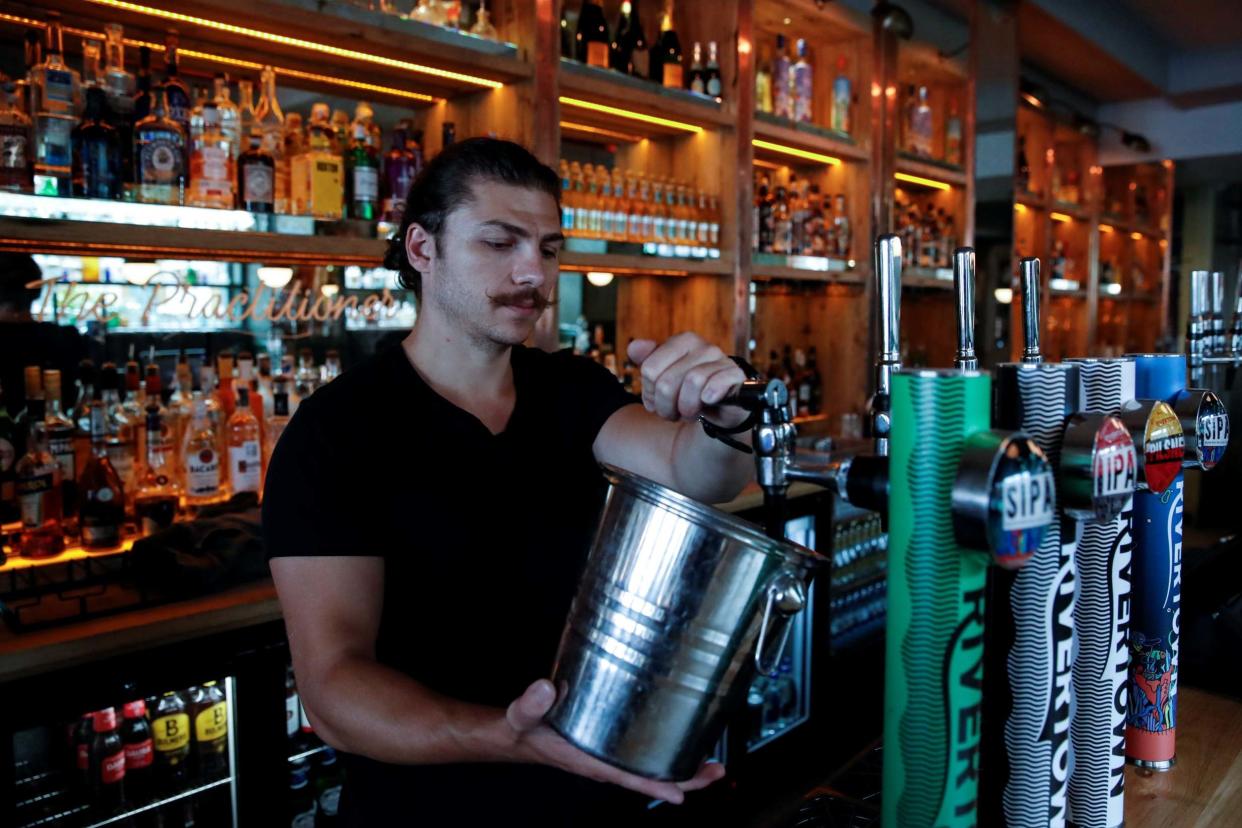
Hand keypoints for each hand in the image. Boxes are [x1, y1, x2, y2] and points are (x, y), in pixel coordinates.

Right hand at [504, 679, 725, 804]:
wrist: (517, 735)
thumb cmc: (523, 730)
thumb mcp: (522, 716)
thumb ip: (531, 704)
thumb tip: (545, 688)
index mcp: (589, 760)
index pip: (628, 777)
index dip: (656, 785)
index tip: (681, 793)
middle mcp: (604, 763)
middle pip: (651, 778)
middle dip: (686, 778)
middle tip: (715, 770)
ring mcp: (610, 757)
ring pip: (652, 769)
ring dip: (682, 768)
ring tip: (712, 761)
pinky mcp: (611, 747)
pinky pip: (644, 757)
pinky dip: (666, 754)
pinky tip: (682, 744)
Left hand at [628, 333, 747, 426]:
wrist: (722, 408)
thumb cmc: (689, 391)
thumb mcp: (664, 376)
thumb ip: (647, 360)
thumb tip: (634, 347)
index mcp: (683, 341)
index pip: (649, 370)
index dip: (649, 393)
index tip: (656, 400)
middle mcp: (703, 347)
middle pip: (667, 382)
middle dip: (666, 406)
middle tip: (672, 413)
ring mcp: (721, 360)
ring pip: (692, 382)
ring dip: (686, 409)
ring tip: (688, 413)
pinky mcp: (735, 376)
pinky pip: (716, 384)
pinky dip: (708, 397)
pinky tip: (707, 402)